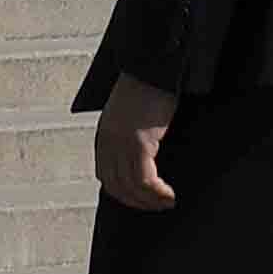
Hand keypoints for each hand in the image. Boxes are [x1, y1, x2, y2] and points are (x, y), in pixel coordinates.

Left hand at [94, 75, 181, 211]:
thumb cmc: (147, 86)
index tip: (141, 200)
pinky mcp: (139, 143)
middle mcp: (108, 143)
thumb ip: (128, 135)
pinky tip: (169, 194)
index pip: (106, 177)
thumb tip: (142, 158)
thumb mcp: (128, 114)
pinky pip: (145, 181)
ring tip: (167, 202)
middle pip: (116, 187)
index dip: (123, 194)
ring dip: (150, 201)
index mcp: (103, 136)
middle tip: (157, 206)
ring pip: (132, 188)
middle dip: (137, 202)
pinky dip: (158, 193)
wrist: (153, 67)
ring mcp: (122, 144)